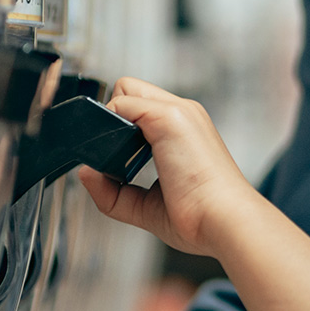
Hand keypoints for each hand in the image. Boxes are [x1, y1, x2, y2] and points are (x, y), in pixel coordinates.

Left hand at [79, 78, 264, 260]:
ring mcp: (178, 112)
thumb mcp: (145, 205)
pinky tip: (117, 153)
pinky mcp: (169, 117)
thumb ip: (112, 191)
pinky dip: (109, 123)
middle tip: (113, 156)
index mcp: (185, 131)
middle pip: (130, 91)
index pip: (141, 107)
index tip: (116, 159)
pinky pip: (121, 102)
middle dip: (112, 118)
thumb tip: (85, 172)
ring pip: (124, 89)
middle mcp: (184, 115)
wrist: (223, 222)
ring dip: (110, 119)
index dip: (121, 127)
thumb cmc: (199, 218)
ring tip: (117, 157)